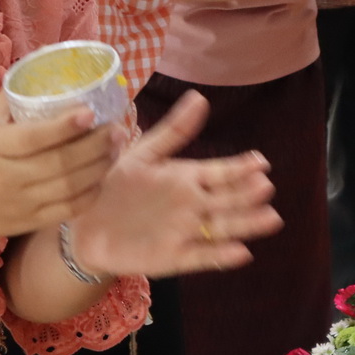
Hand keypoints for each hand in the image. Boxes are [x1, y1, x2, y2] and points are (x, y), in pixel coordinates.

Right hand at [0, 106, 119, 244]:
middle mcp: (9, 177)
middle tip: (117, 129)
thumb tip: (40, 61)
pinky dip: (91, 194)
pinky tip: (102, 176)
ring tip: (116, 148)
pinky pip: (69, 209)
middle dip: (94, 146)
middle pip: (59, 163)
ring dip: (99, 167)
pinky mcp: (33, 222)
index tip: (90, 113)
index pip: (33, 138)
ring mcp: (23, 203)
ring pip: (69, 187)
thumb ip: (11, 99)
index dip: (63, 127)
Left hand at [68, 92, 282, 277]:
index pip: (220, 172)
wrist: (83, 224)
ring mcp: (186, 232)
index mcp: (187, 178)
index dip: (240, 169)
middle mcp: (192, 205)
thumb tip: (200, 97)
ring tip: (270, 218)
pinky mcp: (174, 257)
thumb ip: (173, 131)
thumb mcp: (142, 154)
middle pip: (227, 200)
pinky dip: (221, 256)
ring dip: (246, 223)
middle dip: (247, 194)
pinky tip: (242, 253)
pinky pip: (201, 256)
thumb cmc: (113, 184)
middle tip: (265, 187)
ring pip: (222, 227)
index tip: (261, 162)